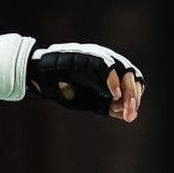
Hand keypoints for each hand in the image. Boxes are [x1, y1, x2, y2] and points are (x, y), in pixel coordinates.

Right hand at [27, 42, 144, 120]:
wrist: (39, 78)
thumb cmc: (64, 88)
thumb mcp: (91, 102)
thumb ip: (109, 107)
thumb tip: (129, 115)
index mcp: (112, 71)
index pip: (133, 82)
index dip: (134, 99)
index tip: (128, 116)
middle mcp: (108, 61)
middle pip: (132, 75)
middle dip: (133, 97)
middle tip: (130, 114)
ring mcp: (98, 56)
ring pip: (123, 69)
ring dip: (128, 90)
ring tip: (126, 107)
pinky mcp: (86, 56)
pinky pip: (105, 65)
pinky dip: (112, 80)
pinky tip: (115, 95)